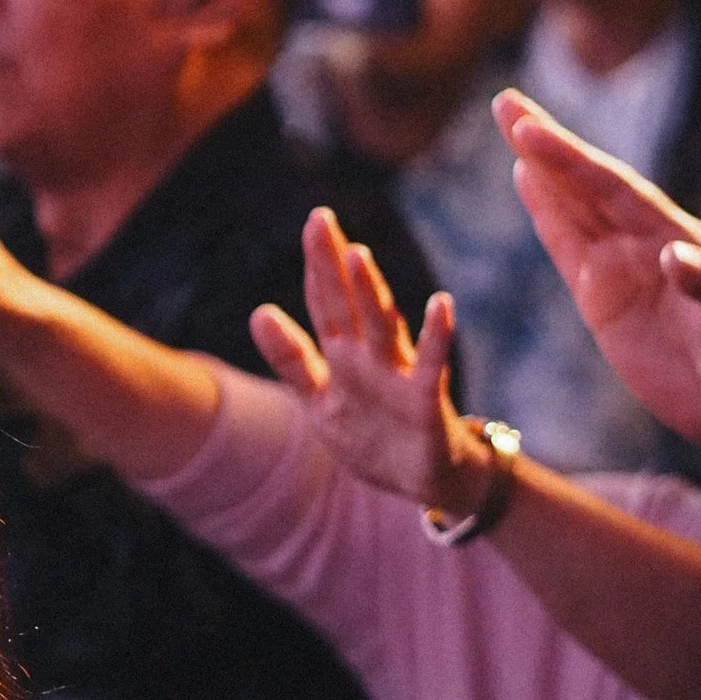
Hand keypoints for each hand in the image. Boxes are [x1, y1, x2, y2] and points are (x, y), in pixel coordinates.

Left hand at [248, 208, 490, 507]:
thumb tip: (259, 311)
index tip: (313, 222)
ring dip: (370, 293)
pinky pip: (432, 364)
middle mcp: (369, 356)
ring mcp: (398, 375)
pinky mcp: (425, 400)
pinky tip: (441, 303)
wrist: (422, 482)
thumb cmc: (371, 434)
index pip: (324, 303)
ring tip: (358, 254)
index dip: (316, 267)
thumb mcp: (318, 399)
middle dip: (332, 264)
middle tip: (320, 217)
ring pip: (381, 327)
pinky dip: (438, 334)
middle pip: (346, 304)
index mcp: (342, 356)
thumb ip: (292, 359)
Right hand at [495, 89, 700, 451]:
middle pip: (586, 183)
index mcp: (676, 237)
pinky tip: (528, 184)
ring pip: (572, 207)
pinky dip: (546, 215)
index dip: (570, 159)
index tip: (530, 128)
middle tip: (504, 101)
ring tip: (511, 128)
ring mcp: (622, 268)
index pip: (613, 189)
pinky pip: (567, 249)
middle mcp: (645, 242)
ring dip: (541, 169)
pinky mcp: (604, 301)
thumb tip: (674, 255)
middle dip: (546, 143)